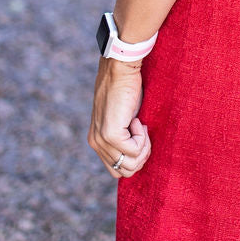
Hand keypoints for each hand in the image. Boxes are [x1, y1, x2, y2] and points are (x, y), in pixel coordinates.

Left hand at [88, 57, 151, 177]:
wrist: (120, 69)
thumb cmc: (126, 88)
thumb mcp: (123, 117)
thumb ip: (123, 136)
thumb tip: (137, 154)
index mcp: (97, 141)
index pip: (116, 169)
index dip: (135, 156)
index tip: (140, 134)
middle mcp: (96, 143)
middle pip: (124, 171)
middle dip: (141, 156)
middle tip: (143, 132)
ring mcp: (102, 140)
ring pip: (131, 164)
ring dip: (143, 147)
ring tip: (140, 125)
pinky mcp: (111, 134)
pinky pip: (134, 150)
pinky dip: (142, 137)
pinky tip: (137, 119)